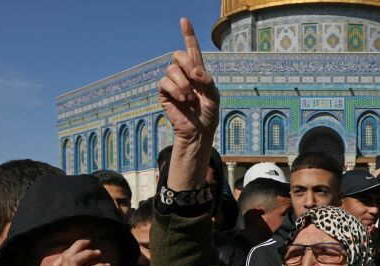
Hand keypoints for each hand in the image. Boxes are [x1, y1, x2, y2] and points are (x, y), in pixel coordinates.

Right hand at [159, 18, 218, 143]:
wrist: (199, 131)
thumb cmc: (208, 114)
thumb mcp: (214, 96)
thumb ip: (207, 81)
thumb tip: (195, 71)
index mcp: (198, 71)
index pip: (192, 49)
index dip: (188, 34)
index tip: (184, 20)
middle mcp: (184, 74)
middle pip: (179, 54)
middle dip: (187, 63)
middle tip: (195, 78)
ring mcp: (173, 82)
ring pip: (171, 69)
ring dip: (183, 84)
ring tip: (190, 98)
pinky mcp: (164, 92)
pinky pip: (165, 82)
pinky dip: (176, 90)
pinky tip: (182, 100)